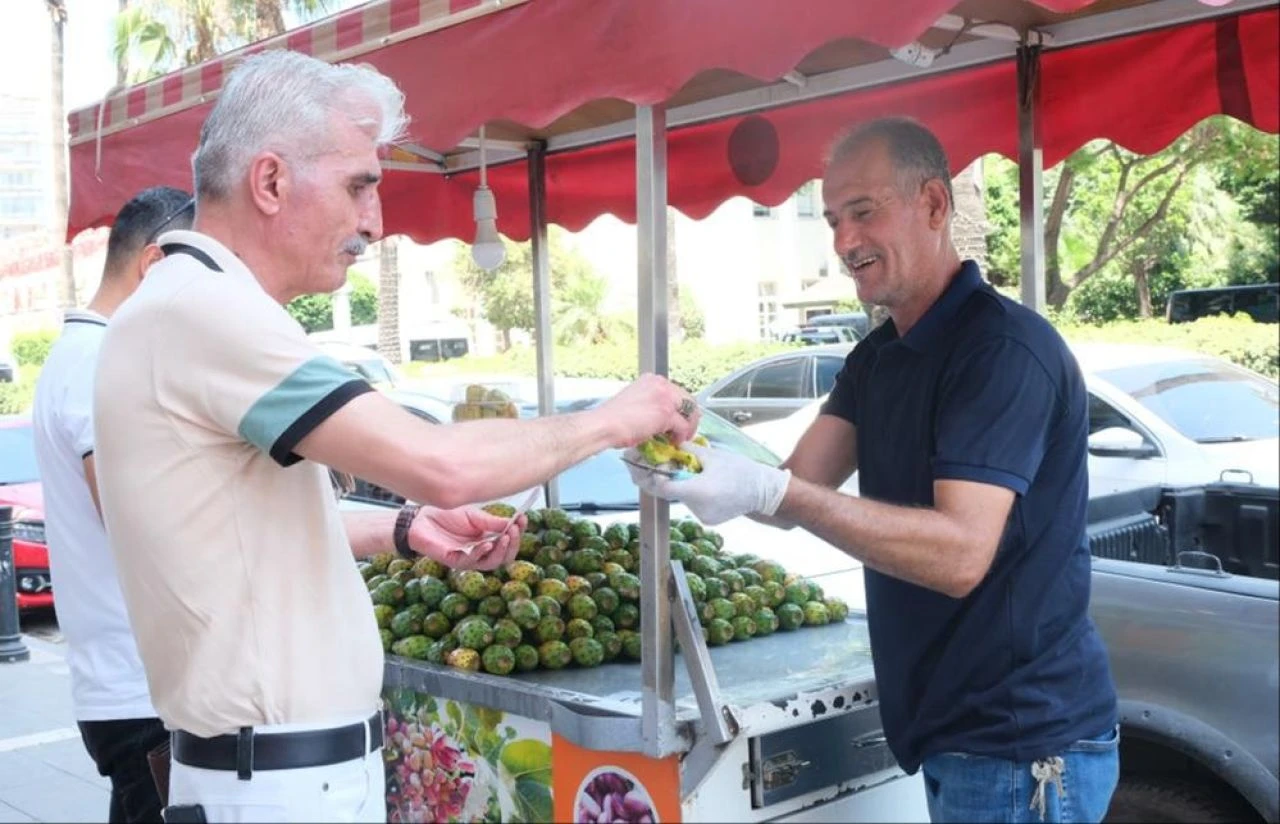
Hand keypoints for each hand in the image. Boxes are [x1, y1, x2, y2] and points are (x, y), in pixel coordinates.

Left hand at [408, 507, 523, 569]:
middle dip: (513, 544)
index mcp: (487, 539)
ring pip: (491, 563)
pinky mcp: (455, 561)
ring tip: (506, 537)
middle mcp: (480, 551)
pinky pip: (472, 562)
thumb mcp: (474, 515)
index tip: (523, 519)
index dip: (518, 532)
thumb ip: (492, 522)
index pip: (508, 541)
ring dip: (501, 551)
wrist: (421, 518)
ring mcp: (468, 558)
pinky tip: (487, 543)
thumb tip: (513, 522)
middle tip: (515, 530)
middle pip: (504, 556)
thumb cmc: (446, 516)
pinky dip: (482, 553)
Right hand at [596, 374, 700, 447]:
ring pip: (689, 411)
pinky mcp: (667, 413)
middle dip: (689, 416)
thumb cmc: (612, 418)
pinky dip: (682, 435)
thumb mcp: (634, 402)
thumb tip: (660, 419)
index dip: (680, 407)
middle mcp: (660, 384)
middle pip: (687, 399)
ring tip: (682, 437)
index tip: (679, 418)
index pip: (676, 391)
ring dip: (689, 426)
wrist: (604, 425)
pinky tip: (675, 441)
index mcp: (651, 380)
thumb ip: (650, 405)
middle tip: (686, 429)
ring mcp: (665, 398)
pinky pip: (683, 426)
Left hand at [626, 443, 790, 525]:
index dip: (650, 474)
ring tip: (686, 470)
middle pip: (668, 492)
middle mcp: (698, 508)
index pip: (662, 486)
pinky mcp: (707, 520)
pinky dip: (690, 492)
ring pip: (680, 497)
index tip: (644, 462)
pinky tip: (701, 482)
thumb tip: (667, 445)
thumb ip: (686, 451)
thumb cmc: (741, 470)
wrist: (764, 492)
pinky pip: (691, 503)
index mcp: (698, 490)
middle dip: (659, 477)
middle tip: (650, 464)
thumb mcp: (712, 455)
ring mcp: (702, 516)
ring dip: (678, 484)